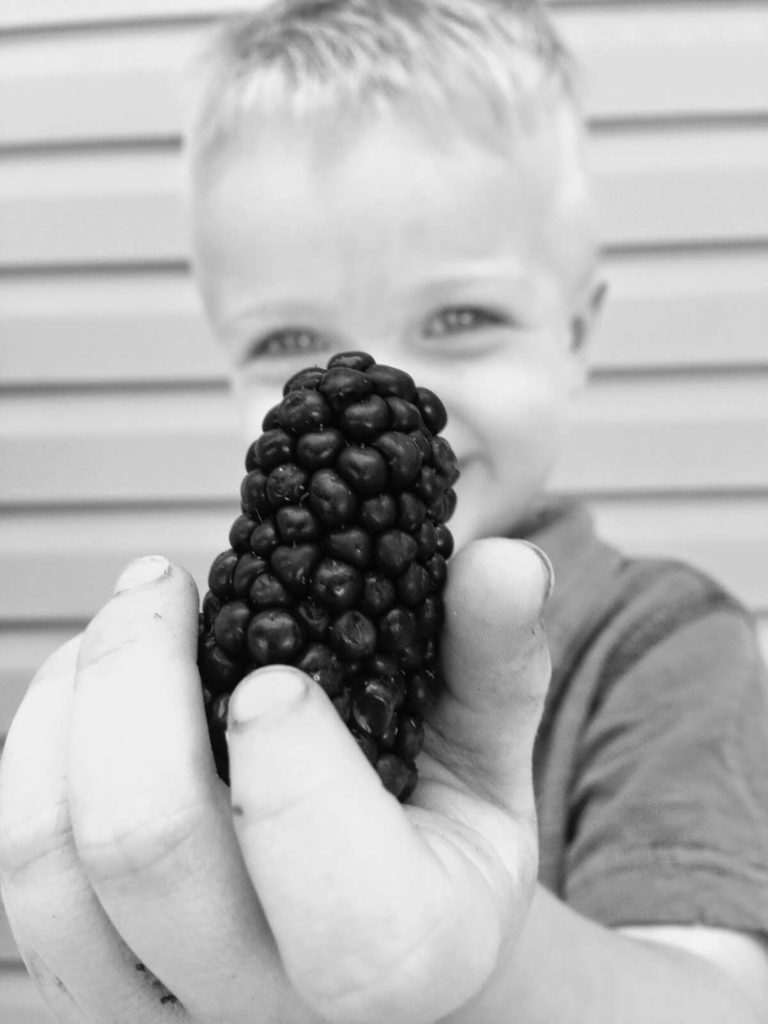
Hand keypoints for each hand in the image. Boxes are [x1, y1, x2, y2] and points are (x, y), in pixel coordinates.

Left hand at [0, 539, 551, 1023]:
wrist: (370, 929)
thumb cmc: (434, 839)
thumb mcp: (488, 753)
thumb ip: (497, 658)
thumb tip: (509, 564)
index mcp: (413, 960)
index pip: (350, 923)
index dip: (294, 785)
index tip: (269, 670)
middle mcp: (272, 1010)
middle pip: (149, 862)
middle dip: (135, 684)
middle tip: (159, 584)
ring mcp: (161, 1007)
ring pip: (46, 867)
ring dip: (71, 706)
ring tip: (131, 623)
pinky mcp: (86, 983)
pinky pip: (19, 871)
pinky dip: (37, 748)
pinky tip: (92, 687)